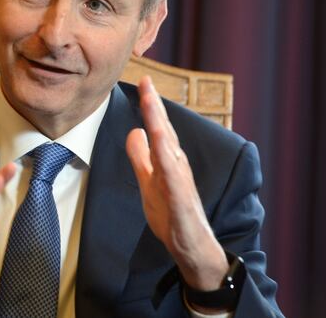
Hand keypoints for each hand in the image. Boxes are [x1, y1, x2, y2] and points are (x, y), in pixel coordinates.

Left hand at [125, 76, 227, 292]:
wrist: (190, 244)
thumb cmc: (171, 213)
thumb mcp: (148, 180)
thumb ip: (140, 157)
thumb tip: (135, 131)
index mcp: (168, 159)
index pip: (157, 127)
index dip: (150, 105)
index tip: (143, 81)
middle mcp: (177, 164)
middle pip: (164, 130)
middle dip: (155, 106)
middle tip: (147, 82)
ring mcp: (180, 180)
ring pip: (169, 149)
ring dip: (161, 126)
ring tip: (151, 104)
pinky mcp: (180, 199)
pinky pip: (173, 177)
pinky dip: (168, 160)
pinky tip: (161, 146)